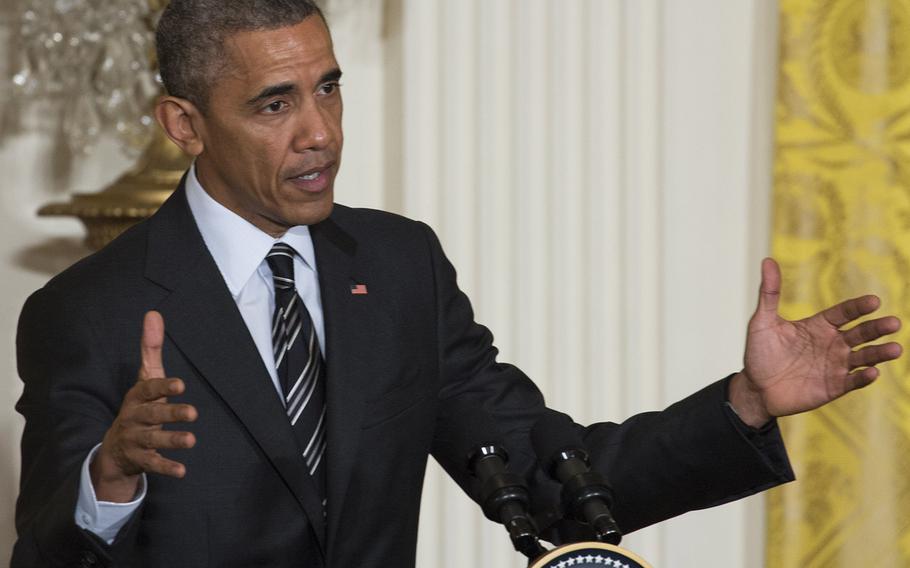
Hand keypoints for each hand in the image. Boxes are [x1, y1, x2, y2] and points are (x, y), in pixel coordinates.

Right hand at [90, 311, 197, 501]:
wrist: (115, 448)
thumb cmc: (139, 406)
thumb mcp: (145, 378)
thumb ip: (151, 349)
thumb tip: (154, 313)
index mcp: (137, 397)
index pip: (149, 389)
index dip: (164, 387)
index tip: (181, 384)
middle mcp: (134, 417)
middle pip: (152, 415)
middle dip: (171, 414)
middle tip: (193, 413)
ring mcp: (135, 440)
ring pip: (153, 440)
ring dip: (172, 440)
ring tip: (193, 440)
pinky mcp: (139, 460)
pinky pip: (152, 465)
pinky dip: (167, 467)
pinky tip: (183, 471)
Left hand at [729, 258, 902, 426]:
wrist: (755, 388)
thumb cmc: (759, 353)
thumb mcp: (763, 321)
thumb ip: (769, 293)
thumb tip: (767, 260)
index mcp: (819, 326)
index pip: (844, 313)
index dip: (859, 307)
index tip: (874, 301)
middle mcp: (832, 344)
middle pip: (861, 333)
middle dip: (877, 328)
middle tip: (894, 323)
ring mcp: (835, 366)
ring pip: (864, 357)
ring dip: (879, 353)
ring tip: (896, 348)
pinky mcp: (834, 387)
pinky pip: (853, 381)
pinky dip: (863, 378)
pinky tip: (873, 372)